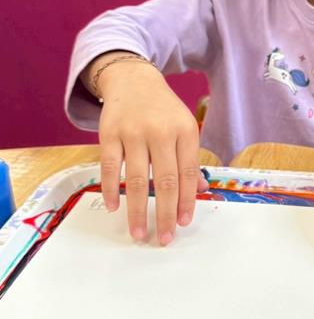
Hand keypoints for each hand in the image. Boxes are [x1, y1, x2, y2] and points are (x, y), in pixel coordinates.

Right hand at [94, 60, 207, 244]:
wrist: (133, 79)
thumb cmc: (162, 110)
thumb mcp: (183, 127)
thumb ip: (189, 159)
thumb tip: (199, 191)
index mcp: (185, 131)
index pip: (187, 174)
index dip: (186, 201)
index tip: (183, 223)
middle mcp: (160, 131)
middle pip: (164, 181)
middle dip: (164, 214)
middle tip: (163, 238)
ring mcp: (133, 132)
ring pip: (135, 179)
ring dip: (136, 210)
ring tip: (139, 232)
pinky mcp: (109, 133)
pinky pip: (109, 167)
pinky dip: (110, 189)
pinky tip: (114, 207)